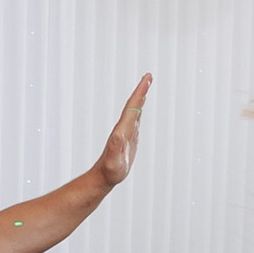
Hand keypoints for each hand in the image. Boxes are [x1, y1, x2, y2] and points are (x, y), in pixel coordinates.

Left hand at [93, 74, 149, 191]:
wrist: (104, 177)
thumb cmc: (109, 171)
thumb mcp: (112, 160)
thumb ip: (114, 148)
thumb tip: (117, 134)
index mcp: (122, 130)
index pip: (132, 107)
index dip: (139, 93)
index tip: (146, 80)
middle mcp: (124, 128)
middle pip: (133, 105)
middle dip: (141, 90)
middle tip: (148, 76)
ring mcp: (126, 132)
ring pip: (134, 110)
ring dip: (141, 97)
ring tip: (146, 85)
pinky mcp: (129, 138)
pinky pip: (135, 119)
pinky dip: (139, 109)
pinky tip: (141, 107)